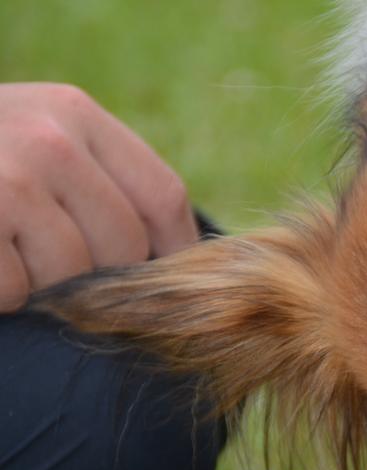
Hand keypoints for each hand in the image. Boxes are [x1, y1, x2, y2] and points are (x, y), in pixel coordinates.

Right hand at [0, 83, 197, 311]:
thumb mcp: (29, 142)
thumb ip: (91, 179)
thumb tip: (178, 255)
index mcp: (72, 113)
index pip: (162, 196)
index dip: (172, 252)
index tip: (164, 285)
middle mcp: (48, 137)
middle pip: (125, 246)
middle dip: (94, 277)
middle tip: (45, 269)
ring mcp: (5, 176)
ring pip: (70, 274)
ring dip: (38, 287)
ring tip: (4, 258)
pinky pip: (12, 289)